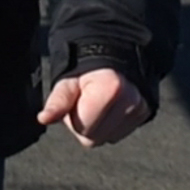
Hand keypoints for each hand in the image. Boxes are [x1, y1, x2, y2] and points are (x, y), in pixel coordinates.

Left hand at [37, 67, 151, 146]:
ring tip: (99, 103)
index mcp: (111, 88)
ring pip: (108, 138)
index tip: (77, 99)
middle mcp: (131, 100)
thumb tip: (43, 118)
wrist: (116, 51)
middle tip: (86, 101)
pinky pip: (120, 133)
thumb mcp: (68, 81)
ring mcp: (141, 108)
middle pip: (95, 138)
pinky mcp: (146, 112)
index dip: (74, 118)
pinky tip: (110, 107)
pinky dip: (112, 125)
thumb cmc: (87, 67)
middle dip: (85, 124)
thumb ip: (57, 101)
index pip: (84, 129)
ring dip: (99, 126)